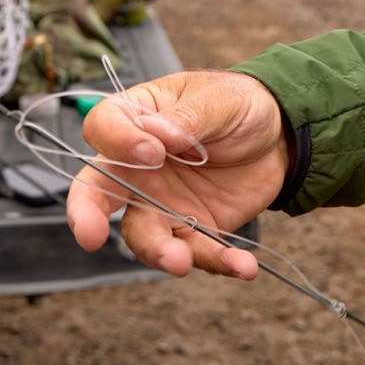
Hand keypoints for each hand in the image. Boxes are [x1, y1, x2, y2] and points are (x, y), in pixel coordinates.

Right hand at [66, 70, 289, 279]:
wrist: (276, 137)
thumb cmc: (237, 105)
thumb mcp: (219, 100)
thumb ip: (187, 117)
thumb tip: (155, 135)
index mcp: (137, 120)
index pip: (102, 129)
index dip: (119, 142)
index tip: (153, 152)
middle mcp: (138, 167)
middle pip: (97, 192)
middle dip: (87, 215)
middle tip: (90, 236)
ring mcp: (162, 202)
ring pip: (143, 235)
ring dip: (159, 252)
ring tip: (180, 262)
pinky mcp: (193, 229)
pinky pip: (197, 251)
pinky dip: (218, 262)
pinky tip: (243, 265)